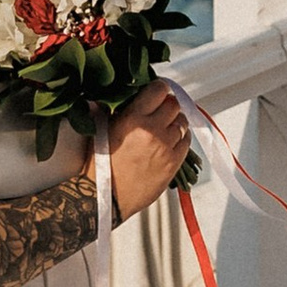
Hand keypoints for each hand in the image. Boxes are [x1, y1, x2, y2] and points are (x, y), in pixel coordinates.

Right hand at [98, 86, 189, 216]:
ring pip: (182, 123)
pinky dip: (182, 138)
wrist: (106, 196)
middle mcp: (152, 131)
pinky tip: (173, 140)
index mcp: (133, 118)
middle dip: (168, 105)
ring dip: (176, 121)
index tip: (158, 92)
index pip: (158, 90)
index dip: (160, 89)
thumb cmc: (100, 165)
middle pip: (174, 105)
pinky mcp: (173, 164)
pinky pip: (186, 142)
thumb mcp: (101, 129)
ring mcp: (165, 148)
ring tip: (166, 126)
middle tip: (162, 109)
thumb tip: (118, 94)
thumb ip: (113, 109)